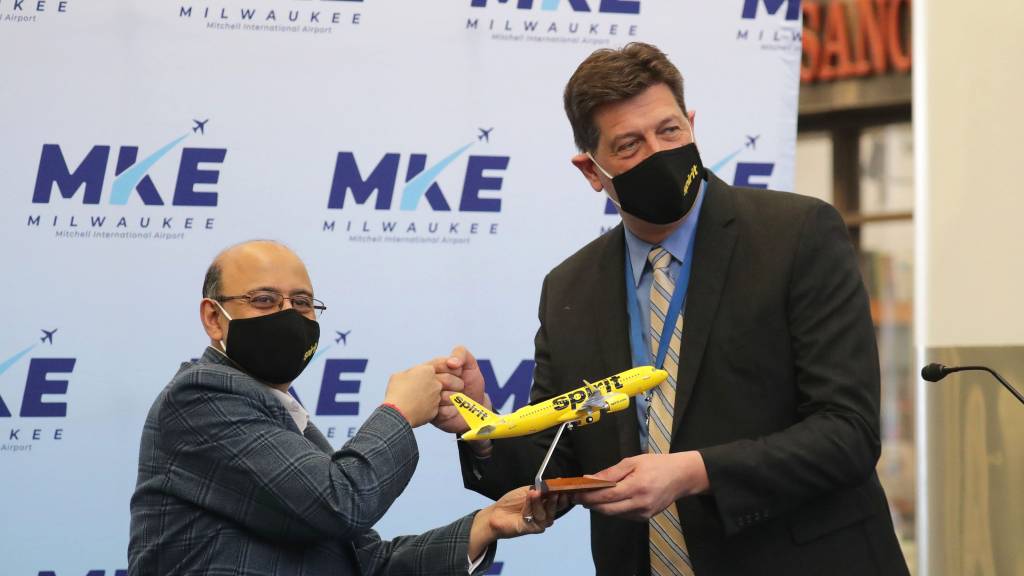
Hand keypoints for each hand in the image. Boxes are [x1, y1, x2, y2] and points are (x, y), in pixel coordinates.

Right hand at [383, 364, 440, 427]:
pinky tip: (415, 410)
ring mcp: (437, 397)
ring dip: (425, 398)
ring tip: (412, 402)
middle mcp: (436, 383)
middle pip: (432, 383)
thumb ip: (409, 373)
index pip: (429, 370)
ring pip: (433, 396)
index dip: (419, 376)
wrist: (398, 413)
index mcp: (428, 371)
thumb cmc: (396, 392)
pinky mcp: (436, 410)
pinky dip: (425, 409)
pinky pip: (431, 408)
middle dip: (425, 386)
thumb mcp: (399, 375)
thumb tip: (411, 376)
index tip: (413, 380)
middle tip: (412, 391)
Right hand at [429, 345, 489, 434]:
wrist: (478, 405)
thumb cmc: (471, 383)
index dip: (453, 370)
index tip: (459, 373)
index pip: (438, 364)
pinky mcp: (432, 416)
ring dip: (455, 398)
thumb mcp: (469, 364)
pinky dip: (453, 410)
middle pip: (440, 381)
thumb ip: (461, 353)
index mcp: (432, 370)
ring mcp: (428, 400)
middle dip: (456, 384)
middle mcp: (427, 384)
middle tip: (460, 387)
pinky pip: (443, 411)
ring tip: (457, 399)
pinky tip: (455, 409)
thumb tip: (452, 362)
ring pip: (440, 397)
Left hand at [467, 486, 568, 558]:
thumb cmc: (511, 502)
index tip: (566, 487)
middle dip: (557, 499)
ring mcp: (541, 522)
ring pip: (548, 512)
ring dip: (540, 501)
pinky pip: (539, 518)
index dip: (564, 493)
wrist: (496, 514)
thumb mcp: (527, 491)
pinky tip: (527, 500)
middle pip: (558, 507)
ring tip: (534, 493)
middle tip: (556, 491)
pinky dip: (532, 507)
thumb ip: (541, 488)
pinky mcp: (535, 528)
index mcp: (545, 503)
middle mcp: (545, 513)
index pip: (559, 499)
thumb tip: (556, 481)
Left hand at [574, 452, 708, 520]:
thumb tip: (590, 479)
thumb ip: (610, 473)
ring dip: (600, 506)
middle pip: (607, 509)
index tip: (575, 491)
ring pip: (613, 514)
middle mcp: (640, 504)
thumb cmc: (657, 464)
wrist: (682, 477)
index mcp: (637, 487)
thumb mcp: (632, 462)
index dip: (589, 495)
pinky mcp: (645, 518)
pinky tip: (609, 499)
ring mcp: (643, 513)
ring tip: (591, 495)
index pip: (606, 496)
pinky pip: (623, 515)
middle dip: (590, 503)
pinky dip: (612, 508)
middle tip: (577, 495)